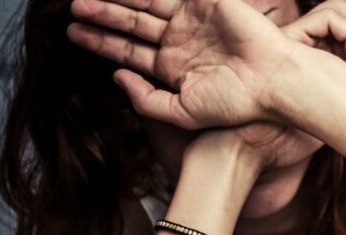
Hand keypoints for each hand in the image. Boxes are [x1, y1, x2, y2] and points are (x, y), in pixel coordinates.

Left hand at [67, 0, 298, 128]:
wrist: (273, 82)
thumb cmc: (236, 103)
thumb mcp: (183, 112)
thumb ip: (146, 101)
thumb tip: (116, 78)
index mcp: (174, 69)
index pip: (129, 52)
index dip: (101, 42)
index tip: (73, 34)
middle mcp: (180, 43)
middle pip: (132, 24)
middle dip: (102, 15)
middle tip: (74, 7)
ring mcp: (193, 21)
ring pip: (145, 4)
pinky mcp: (207, 3)